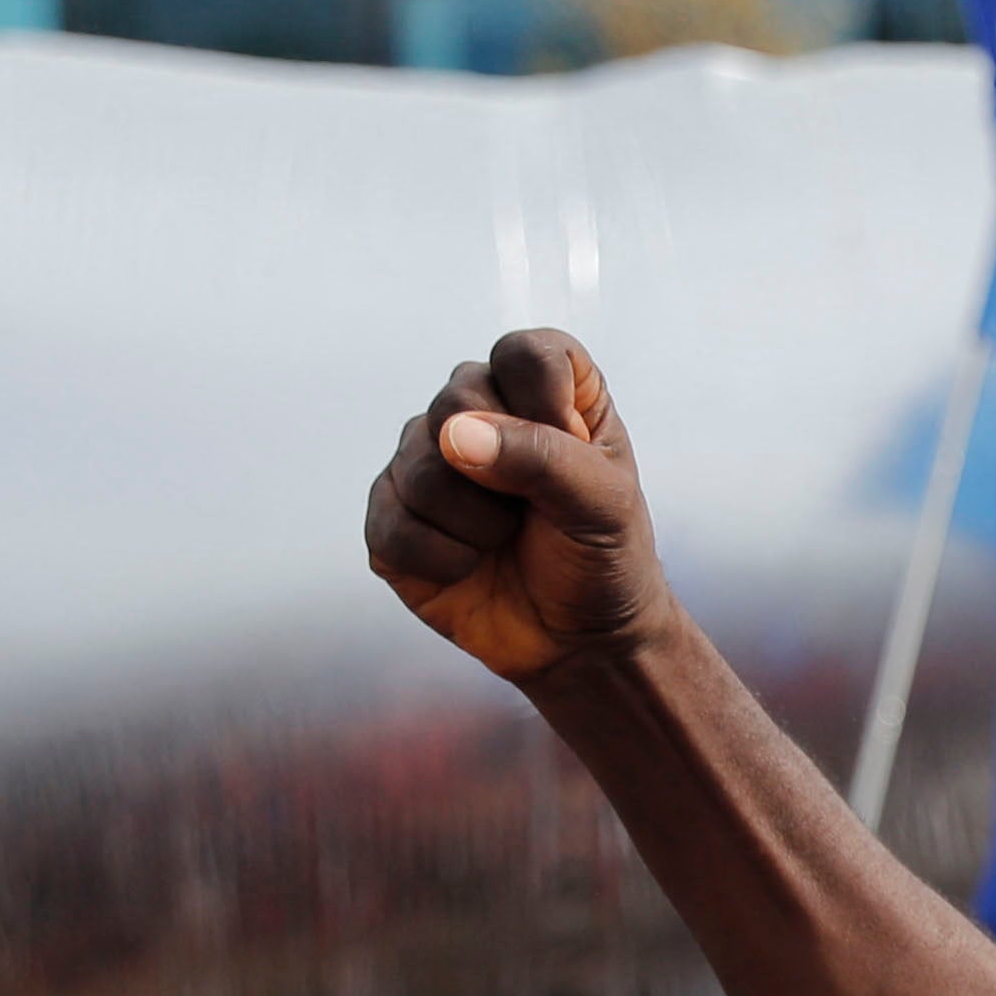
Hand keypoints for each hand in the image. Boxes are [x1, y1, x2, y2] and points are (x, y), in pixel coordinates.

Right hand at [364, 330, 673, 686]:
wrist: (583, 641)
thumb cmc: (604, 559)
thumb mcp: (603, 505)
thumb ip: (542, 456)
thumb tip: (455, 435)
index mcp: (544, 390)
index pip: (524, 353)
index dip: (543, 404)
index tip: (571, 450)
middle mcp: (479, 412)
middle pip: (457, 401)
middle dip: (505, 475)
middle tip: (536, 512)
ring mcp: (428, 461)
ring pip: (420, 465)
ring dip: (477, 524)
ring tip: (507, 541)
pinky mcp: (393, 516)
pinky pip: (392, 523)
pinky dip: (443, 558)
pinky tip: (471, 567)